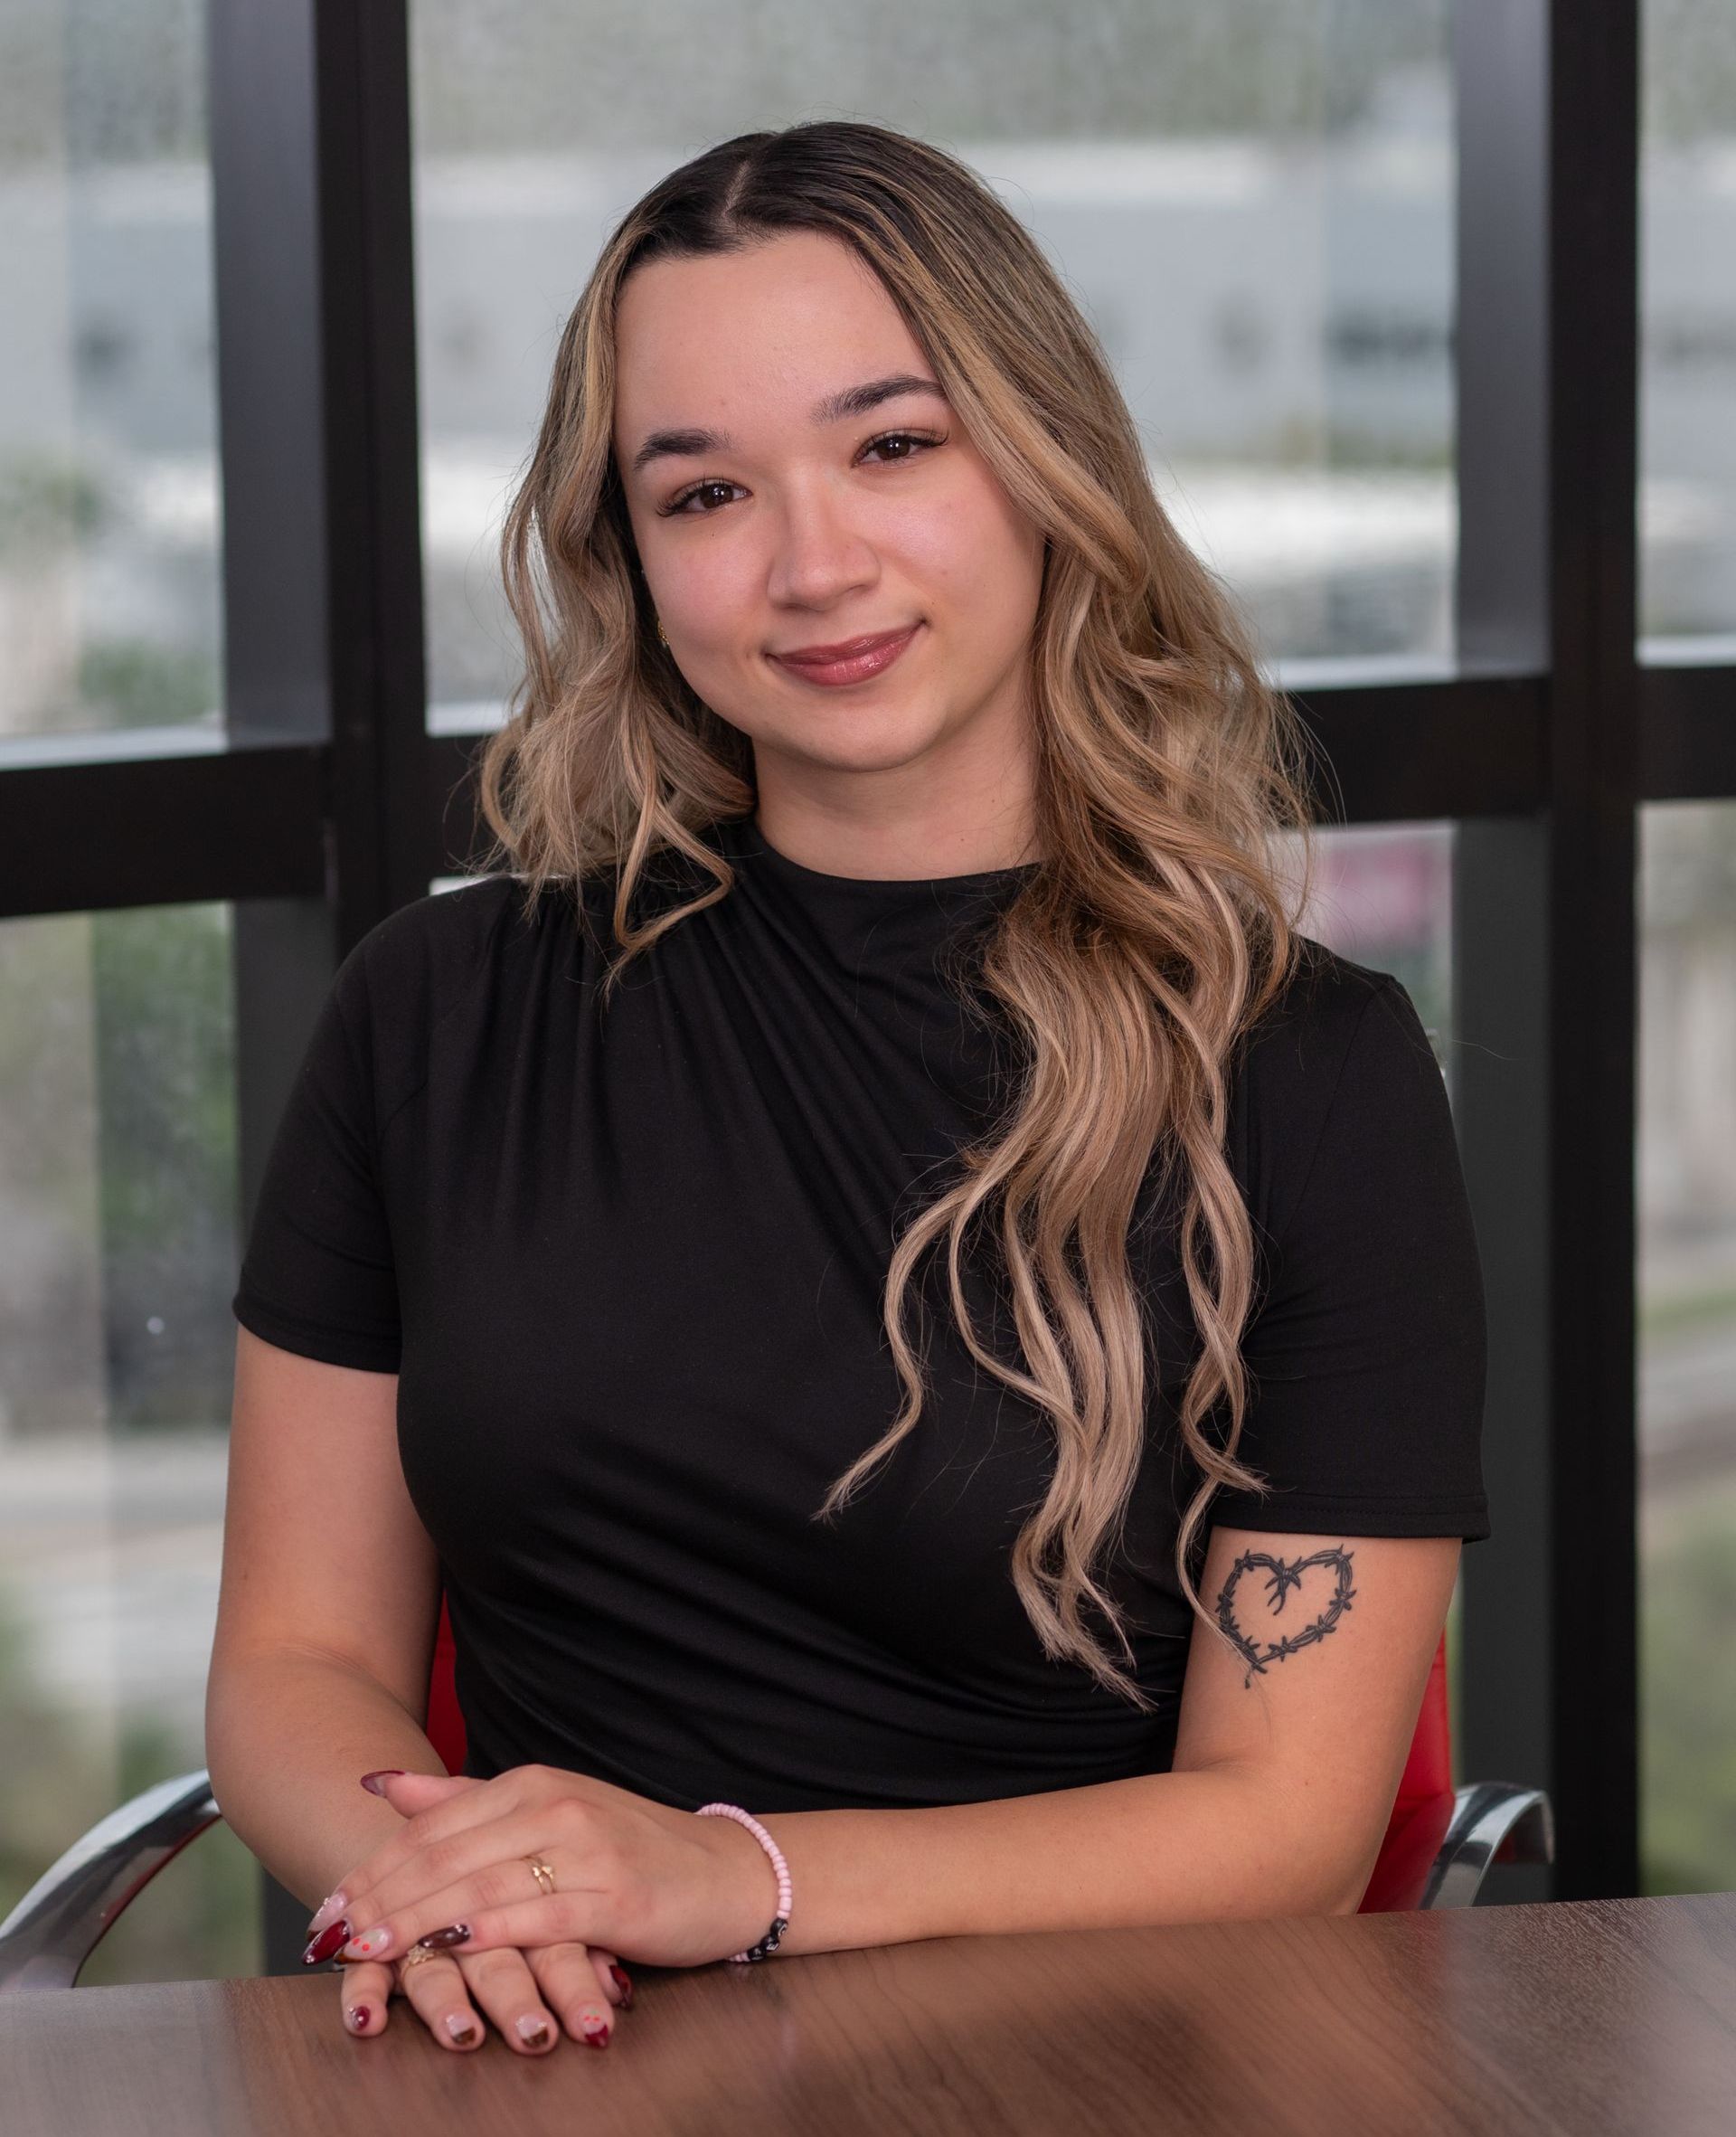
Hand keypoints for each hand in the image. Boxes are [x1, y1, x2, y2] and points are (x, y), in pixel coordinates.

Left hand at [309, 1775, 631, 2051]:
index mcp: (532, 1785)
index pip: (433, 1826)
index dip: (375, 1868)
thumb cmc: (631, 1847)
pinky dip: (489, 1933)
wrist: (726, 1871)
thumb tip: (382, 1785)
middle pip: (447, 1856)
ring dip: (417, 1922)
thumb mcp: (546, 1811)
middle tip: (327, 1935)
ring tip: (367, 1950)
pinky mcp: (615, 1896)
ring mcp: (587, 1849)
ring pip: (482, 1886)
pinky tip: (450, 1951)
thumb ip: (461, 1800)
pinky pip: (539, 1917)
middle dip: (380, 1899)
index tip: (326, 1906)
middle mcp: (555, 1806)